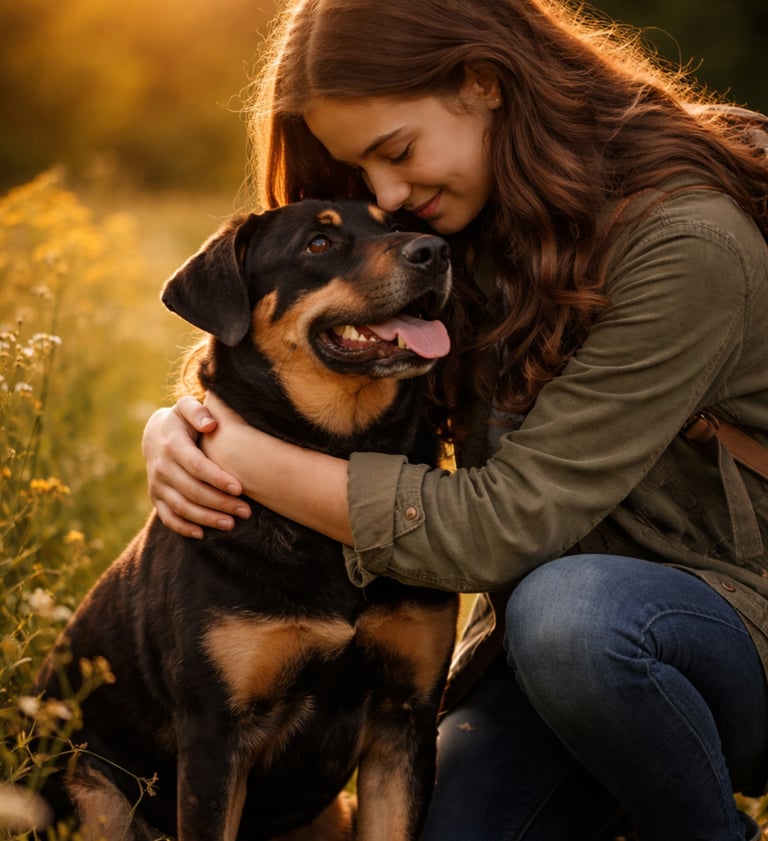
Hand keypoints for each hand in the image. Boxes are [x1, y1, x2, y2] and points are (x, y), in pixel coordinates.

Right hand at [141, 396, 250, 538]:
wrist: (156, 434)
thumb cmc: (183, 420)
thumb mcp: (186, 407)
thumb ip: (198, 411)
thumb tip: (211, 424)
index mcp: (172, 445)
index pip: (196, 466)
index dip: (218, 479)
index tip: (240, 489)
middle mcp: (161, 467)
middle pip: (192, 490)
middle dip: (220, 503)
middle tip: (246, 511)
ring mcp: (157, 484)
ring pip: (182, 507)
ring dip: (207, 518)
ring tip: (232, 524)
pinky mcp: (156, 497)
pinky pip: (168, 517)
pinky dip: (183, 528)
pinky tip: (202, 534)